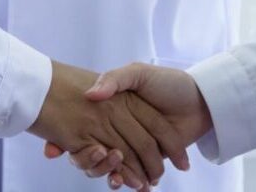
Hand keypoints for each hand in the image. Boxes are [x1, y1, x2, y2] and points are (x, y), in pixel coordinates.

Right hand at [29, 61, 190, 189]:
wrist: (202, 101)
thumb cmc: (169, 83)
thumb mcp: (139, 73)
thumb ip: (114, 80)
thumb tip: (91, 94)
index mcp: (112, 108)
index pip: (82, 128)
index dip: (65, 140)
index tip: (53, 149)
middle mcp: (119, 129)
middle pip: (92, 152)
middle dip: (85, 161)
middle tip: (88, 159)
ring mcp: (133, 146)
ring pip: (109, 166)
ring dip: (106, 174)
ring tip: (112, 175)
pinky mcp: (149, 161)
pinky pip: (130, 176)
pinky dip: (125, 181)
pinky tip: (125, 182)